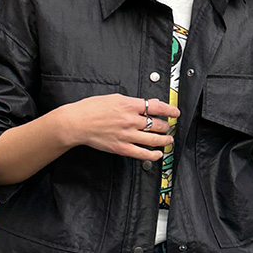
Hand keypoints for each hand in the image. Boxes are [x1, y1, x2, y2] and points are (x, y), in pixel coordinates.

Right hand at [63, 94, 180, 159]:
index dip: (169, 109)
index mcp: (129, 105)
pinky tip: (158, 154)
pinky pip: (142, 153)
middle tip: (168, 126)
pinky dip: (153, 155)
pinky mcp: (121, 147)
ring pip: (153, 139)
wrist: (77, 123)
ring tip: (168, 140)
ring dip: (164, 140)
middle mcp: (131, 120)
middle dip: (166, 125)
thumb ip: (131, 102)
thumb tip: (146, 104)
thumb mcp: (113, 98)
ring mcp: (127, 135)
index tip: (175, 112)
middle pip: (157, 123)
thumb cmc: (91, 109)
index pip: (156, 106)